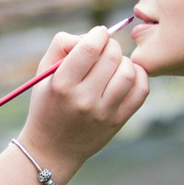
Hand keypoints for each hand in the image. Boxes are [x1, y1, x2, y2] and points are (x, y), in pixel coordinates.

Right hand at [17, 23, 148, 175]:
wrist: (52, 150)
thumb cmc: (47, 105)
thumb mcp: (42, 75)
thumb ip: (61, 46)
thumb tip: (90, 35)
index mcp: (62, 85)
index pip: (90, 48)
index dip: (98, 34)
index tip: (97, 35)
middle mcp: (84, 100)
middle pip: (112, 56)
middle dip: (111, 45)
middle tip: (105, 49)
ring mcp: (104, 113)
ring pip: (128, 71)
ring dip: (124, 60)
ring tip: (114, 64)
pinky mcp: (118, 121)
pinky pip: (141, 90)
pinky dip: (139, 76)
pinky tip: (127, 75)